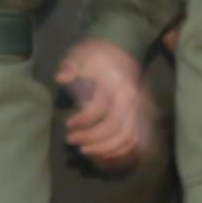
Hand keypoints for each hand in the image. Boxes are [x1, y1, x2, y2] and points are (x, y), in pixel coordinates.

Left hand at [56, 36, 155, 170]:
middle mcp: (130, 98)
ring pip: (127, 137)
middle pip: (115, 127)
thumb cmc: (94, 56)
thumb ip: (70, 67)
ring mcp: (138, 109)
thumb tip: (61, 77)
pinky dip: (118, 151)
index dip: (83, 119)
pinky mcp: (140, 117)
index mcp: (115, 82)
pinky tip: (100, 153)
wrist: (119, 49)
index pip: (101, 106)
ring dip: (104, 148)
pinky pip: (135, 140)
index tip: (67, 124)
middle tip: (71, 140)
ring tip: (83, 149)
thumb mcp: (79, 55)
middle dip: (92, 138)